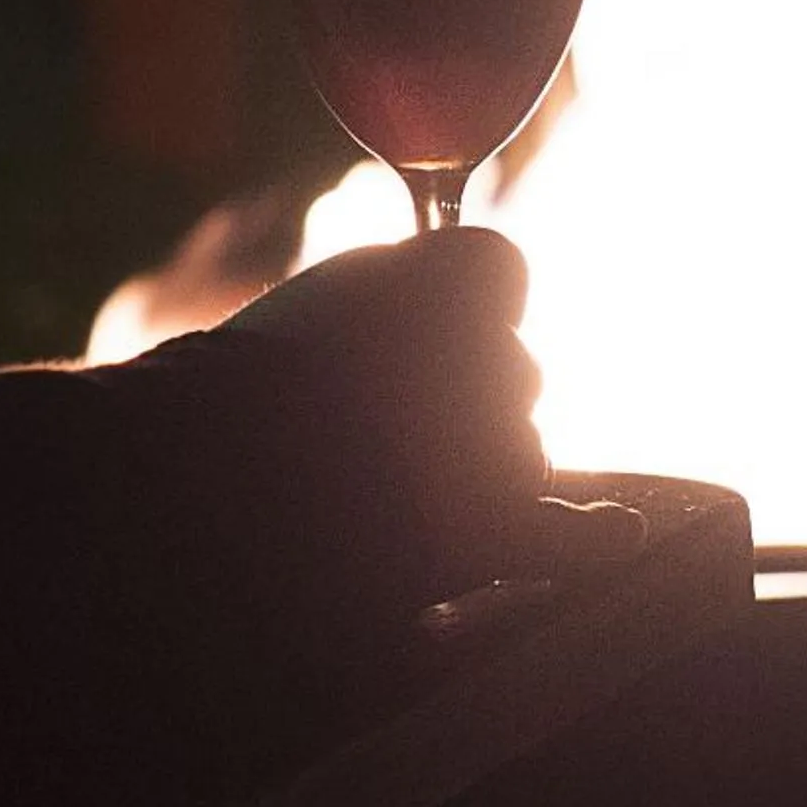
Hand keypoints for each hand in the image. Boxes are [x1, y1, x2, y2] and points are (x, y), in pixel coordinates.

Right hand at [223, 229, 636, 616]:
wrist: (190, 504)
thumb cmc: (236, 394)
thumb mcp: (325, 295)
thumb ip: (409, 284)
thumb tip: (479, 297)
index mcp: (444, 277)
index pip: (500, 269)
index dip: (460, 302)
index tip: (410, 329)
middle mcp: (489, 353)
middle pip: (516, 369)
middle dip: (464, 395)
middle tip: (373, 427)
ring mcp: (496, 447)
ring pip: (523, 452)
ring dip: (481, 467)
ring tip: (376, 489)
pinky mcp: (489, 533)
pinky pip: (575, 536)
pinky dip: (590, 537)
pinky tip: (615, 531)